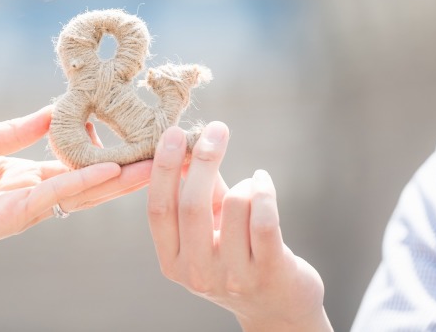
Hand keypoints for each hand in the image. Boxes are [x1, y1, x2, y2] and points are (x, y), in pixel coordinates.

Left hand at [0, 107, 151, 330]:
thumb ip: (19, 129)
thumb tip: (56, 110)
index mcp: (28, 172)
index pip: (78, 160)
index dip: (106, 146)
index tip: (134, 129)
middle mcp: (38, 190)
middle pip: (93, 179)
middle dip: (129, 168)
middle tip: (166, 153)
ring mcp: (32, 204)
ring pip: (86, 191)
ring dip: (122, 178)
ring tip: (157, 163)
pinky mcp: (19, 214)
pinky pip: (59, 195)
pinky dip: (88, 182)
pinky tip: (113, 171)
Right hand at [147, 123, 330, 331]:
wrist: (276, 305)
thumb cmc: (236, 255)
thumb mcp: (207, 227)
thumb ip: (196, 190)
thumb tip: (188, 142)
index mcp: (172, 262)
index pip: (159, 209)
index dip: (165, 168)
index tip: (174, 133)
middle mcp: (197, 273)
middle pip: (193, 204)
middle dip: (205, 159)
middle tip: (216, 129)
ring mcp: (234, 276)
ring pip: (236, 204)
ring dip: (245, 184)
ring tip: (250, 187)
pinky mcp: (269, 272)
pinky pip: (264, 216)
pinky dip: (264, 189)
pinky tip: (262, 181)